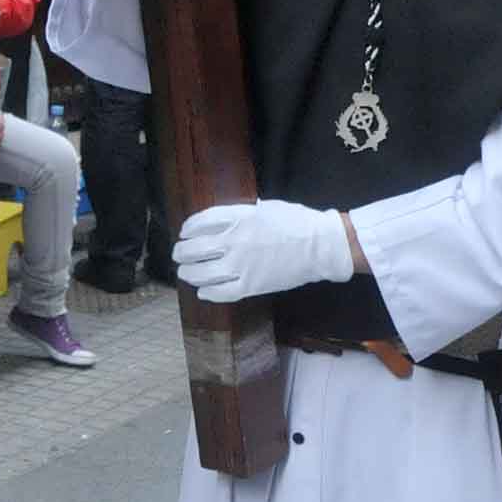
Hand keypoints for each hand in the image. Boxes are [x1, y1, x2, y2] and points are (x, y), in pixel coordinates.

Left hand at [171, 200, 351, 304]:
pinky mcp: (250, 286)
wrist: (321, 246)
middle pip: (194, 249)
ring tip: (186, 272)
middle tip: (180, 254)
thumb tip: (224, 220)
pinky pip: (220, 293)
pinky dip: (207, 292)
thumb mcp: (266, 208)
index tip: (184, 232)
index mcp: (239, 217)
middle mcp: (235, 241)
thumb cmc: (297, 222)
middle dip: (182, 252)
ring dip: (189, 273)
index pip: (200, 222)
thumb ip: (242, 213)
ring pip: (201, 273)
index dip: (188, 228)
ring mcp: (241, 266)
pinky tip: (203, 290)